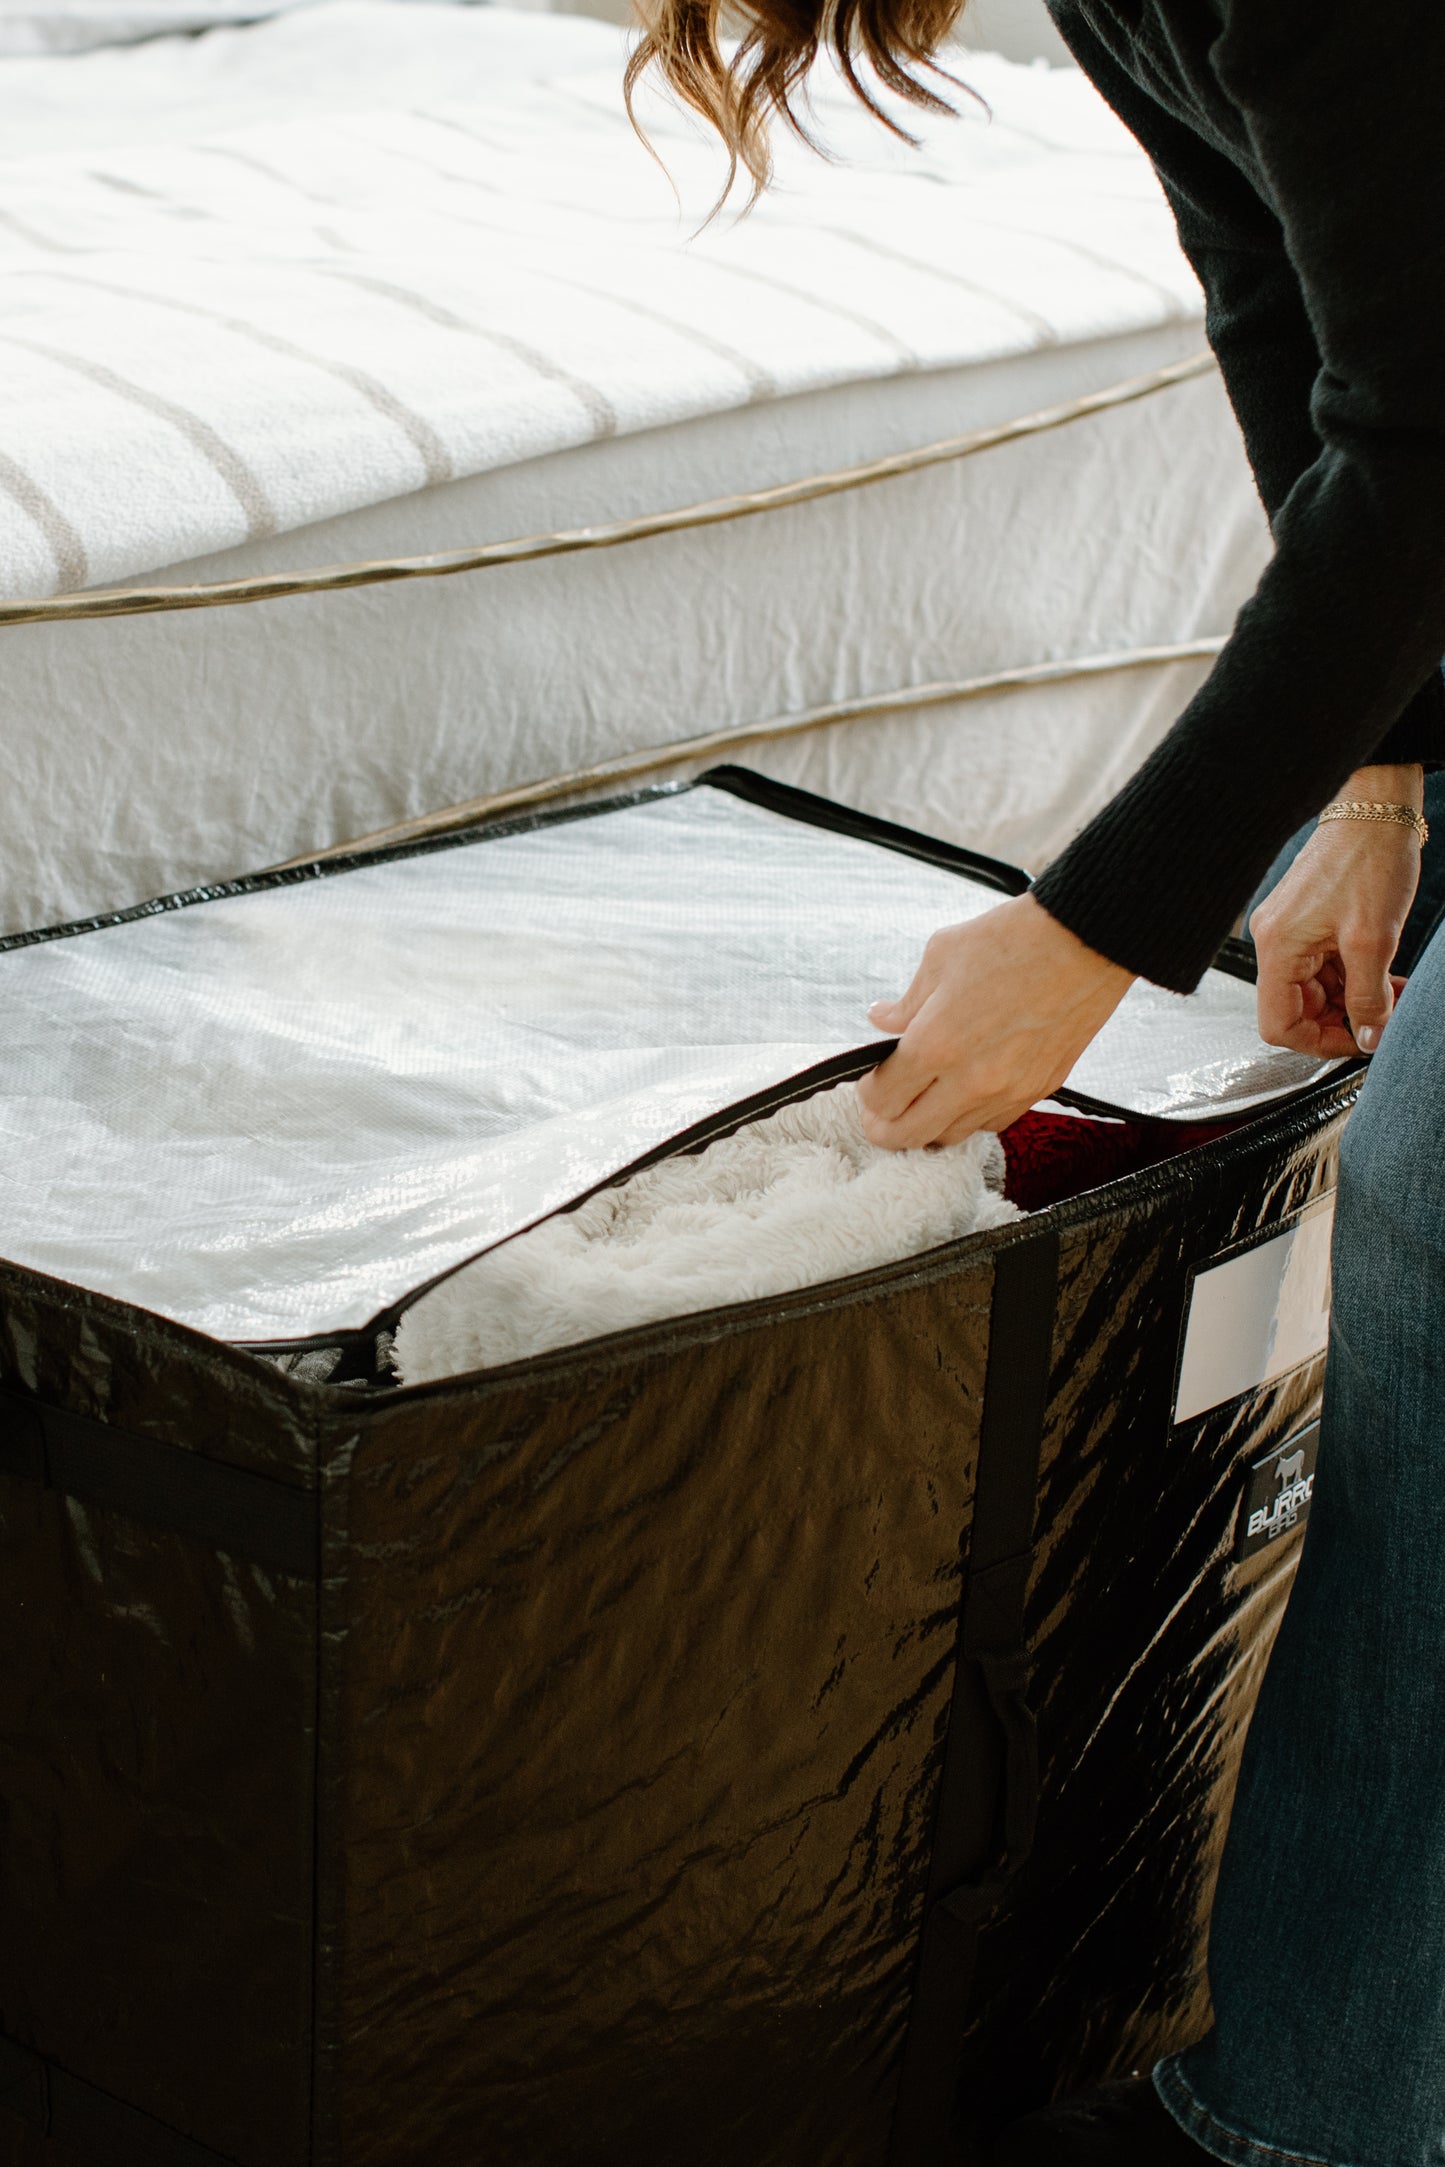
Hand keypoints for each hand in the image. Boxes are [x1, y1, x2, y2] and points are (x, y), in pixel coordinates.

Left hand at [857, 892, 1133, 1149]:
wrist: (1084, 942)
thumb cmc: (1012, 941)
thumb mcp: (941, 956)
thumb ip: (907, 1001)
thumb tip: (882, 1019)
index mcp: (936, 1045)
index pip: (883, 1099)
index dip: (867, 1093)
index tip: (870, 1080)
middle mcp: (970, 1080)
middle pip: (909, 1135)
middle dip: (884, 1128)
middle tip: (879, 1113)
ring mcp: (1008, 1091)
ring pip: (951, 1136)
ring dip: (928, 1126)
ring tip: (920, 1104)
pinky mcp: (1038, 1090)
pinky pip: (992, 1123)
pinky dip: (969, 1117)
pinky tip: (962, 1095)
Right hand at [1251, 767, 1423, 1056]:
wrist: (1374, 809)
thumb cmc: (1368, 860)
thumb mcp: (1375, 940)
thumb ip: (1369, 997)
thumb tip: (1369, 1039)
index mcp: (1278, 948)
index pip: (1279, 1024)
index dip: (1320, 1042)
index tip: (1361, 1041)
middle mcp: (1274, 942)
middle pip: (1298, 1010)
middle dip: (1344, 1019)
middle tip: (1386, 1018)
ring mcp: (1289, 932)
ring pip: (1316, 991)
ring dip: (1355, 999)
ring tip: (1394, 994)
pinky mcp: (1307, 922)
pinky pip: (1324, 967)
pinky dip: (1354, 978)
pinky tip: (1385, 976)